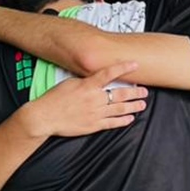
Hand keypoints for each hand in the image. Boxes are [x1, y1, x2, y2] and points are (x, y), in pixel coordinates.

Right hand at [21, 64, 147, 139]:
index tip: (135, 65)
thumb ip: (85, 82)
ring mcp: (95, 113)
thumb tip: (96, 79)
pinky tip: (130, 118)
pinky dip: (122, 121)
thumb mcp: (69, 83)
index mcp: (88, 86)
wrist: (45, 117)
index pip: (109, 74)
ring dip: (132, 106)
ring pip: (119, 109)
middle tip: (145, 91)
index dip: (124, 68)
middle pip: (120, 94)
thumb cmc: (54, 99)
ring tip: (142, 104)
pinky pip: (112, 123)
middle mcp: (94, 99)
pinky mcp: (93, 125)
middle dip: (135, 92)